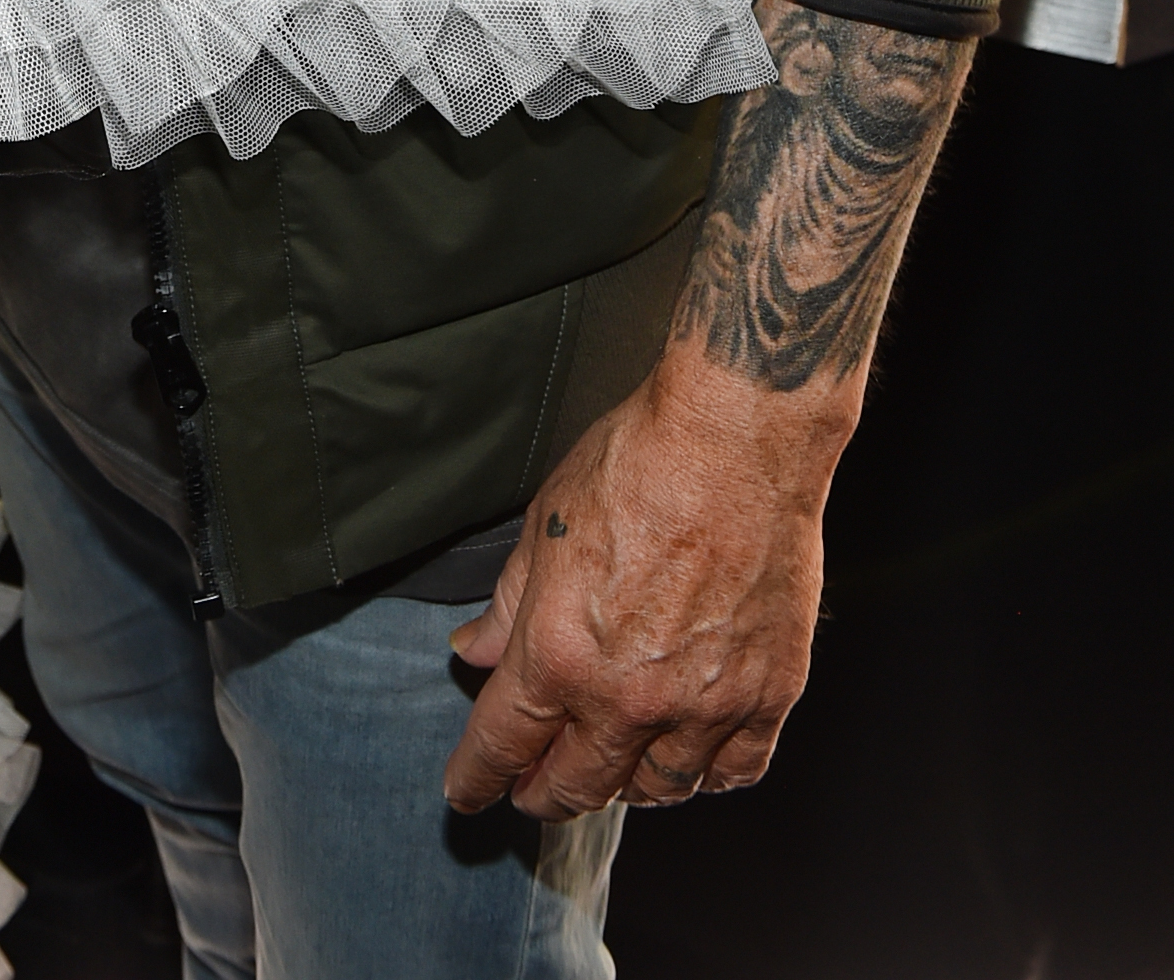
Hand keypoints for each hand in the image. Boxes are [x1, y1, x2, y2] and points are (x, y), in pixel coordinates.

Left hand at [441, 352, 838, 818]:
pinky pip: (734, 770)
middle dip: (544, 794)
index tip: (466, 793)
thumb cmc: (634, 464)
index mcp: (558, 654)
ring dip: (625, 788)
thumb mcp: (542, 526)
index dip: (477, 777)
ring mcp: (702, 704)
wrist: (733, 439)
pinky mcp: (767, 694)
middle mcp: (627, 697)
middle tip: (533, 791)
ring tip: (611, 772)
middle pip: (577, 785)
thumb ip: (508, 605)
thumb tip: (475, 652)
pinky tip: (690, 761)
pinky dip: (706, 777)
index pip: (503, 743)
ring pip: (657, 790)